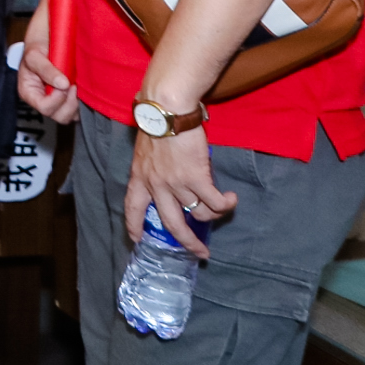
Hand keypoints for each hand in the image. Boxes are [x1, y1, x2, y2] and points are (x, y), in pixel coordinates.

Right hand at [16, 1, 79, 123]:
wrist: (51, 32)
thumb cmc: (38, 43)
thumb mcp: (35, 53)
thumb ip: (46, 69)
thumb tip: (62, 84)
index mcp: (29, 91)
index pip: (44, 108)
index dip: (56, 99)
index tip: (65, 82)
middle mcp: (42, 98)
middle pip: (58, 116)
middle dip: (69, 102)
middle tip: (73, 84)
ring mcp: (57, 98)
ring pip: (70, 115)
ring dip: (77, 102)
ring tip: (78, 84)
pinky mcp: (69, 97)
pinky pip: (79, 109)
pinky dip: (83, 101)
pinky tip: (82, 86)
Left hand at [126, 128, 236, 256]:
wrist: (165, 111)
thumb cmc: (156, 122)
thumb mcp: (145, 149)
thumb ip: (152, 165)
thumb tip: (166, 171)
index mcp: (140, 177)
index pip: (133, 208)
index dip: (134, 225)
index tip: (137, 239)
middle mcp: (156, 186)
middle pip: (172, 224)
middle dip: (187, 242)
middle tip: (200, 253)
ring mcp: (176, 184)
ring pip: (199, 214)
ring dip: (214, 215)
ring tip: (222, 207)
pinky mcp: (196, 178)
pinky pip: (214, 202)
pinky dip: (226, 204)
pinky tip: (231, 199)